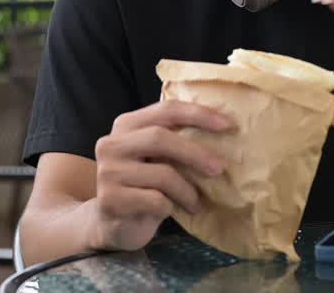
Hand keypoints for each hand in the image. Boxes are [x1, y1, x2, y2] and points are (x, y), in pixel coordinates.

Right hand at [89, 100, 229, 251]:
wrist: (112, 223)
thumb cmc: (143, 185)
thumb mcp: (155, 158)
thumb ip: (174, 141)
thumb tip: (222, 131)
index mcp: (126, 125)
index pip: (164, 110)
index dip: (197, 114)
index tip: (226, 124)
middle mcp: (111, 144)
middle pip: (159, 138)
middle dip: (194, 153)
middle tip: (219, 168)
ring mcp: (107, 172)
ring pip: (161, 174)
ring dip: (187, 190)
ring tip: (196, 202)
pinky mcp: (110, 200)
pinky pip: (155, 200)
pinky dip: (171, 207)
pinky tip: (173, 211)